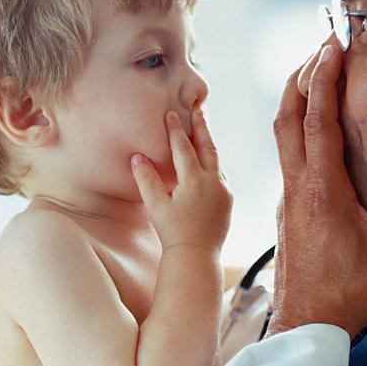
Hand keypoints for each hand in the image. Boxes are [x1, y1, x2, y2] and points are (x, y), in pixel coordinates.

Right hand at [131, 109, 231, 251]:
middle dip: (201, 127)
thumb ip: (147, 179)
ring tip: (203, 133)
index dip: (176, 130)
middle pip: (207, 147)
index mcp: (194, 181)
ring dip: (208, 145)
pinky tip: (207, 164)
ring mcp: (224, 191)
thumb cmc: (172, 232)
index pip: (183, 148)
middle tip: (198, 110)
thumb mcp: (155, 205)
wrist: (196, 256)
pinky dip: (212, 165)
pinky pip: (220, 176)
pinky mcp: (228, 201)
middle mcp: (213, 182)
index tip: (172, 113)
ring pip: (216, 161)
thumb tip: (138, 156)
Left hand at [265, 40, 366, 338]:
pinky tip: (313, 128)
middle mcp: (297, 186)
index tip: (331, 45)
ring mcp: (288, 197)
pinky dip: (296, 128)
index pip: (317, 120)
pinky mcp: (288, 209)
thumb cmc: (349, 294)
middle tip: (322, 44)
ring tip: (313, 71)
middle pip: (288, 116)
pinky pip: (286, 156)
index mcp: (322, 189)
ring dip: (295, 99)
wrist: (306, 324)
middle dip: (303, 75)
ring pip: (281, 135)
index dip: (324, 78)